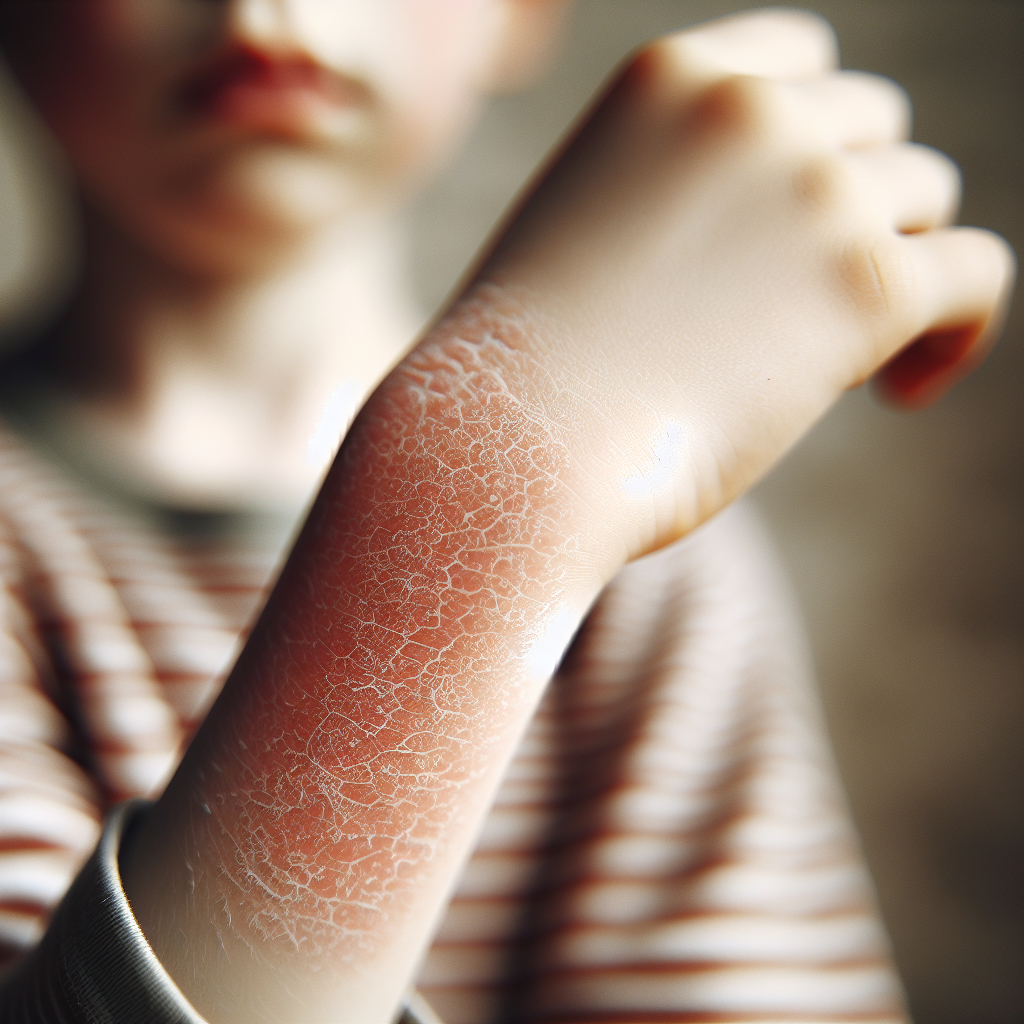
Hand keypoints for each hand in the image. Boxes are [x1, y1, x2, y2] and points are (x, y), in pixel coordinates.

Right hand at [469, 7, 1014, 554]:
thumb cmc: (524, 375)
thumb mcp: (584, 235)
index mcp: (670, 81)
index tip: (800, 227)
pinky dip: (962, 332)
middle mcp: (750, 110)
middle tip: (808, 317)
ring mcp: (814, 189)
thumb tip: (774, 245)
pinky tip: (901, 393)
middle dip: (859, 214)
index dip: (820, 143)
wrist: (507, 450)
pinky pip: (978, 276)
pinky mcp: (866, 283)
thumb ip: (676, 199)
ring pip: (927, 200)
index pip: (804, 64)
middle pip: (876, 133)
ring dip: (895, 273)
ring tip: (844, 367)